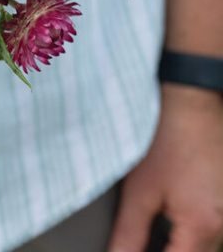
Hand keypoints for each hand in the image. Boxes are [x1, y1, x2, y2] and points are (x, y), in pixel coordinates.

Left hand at [108, 84, 222, 251]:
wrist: (193, 101)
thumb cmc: (165, 139)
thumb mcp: (139, 190)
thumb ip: (129, 234)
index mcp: (203, 228)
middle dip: (163, 250)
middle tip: (136, 241)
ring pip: (201, 245)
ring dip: (175, 242)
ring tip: (148, 230)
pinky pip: (207, 228)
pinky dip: (185, 231)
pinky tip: (165, 218)